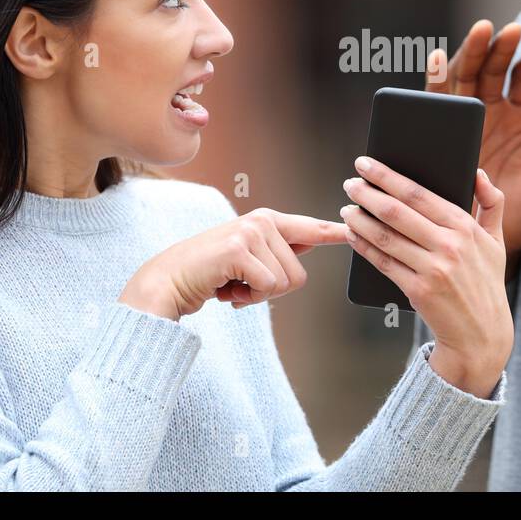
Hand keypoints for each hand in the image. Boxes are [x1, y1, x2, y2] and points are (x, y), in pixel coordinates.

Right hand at [119, 209, 349, 320]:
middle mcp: (262, 221)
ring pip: (284, 283)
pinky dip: (247, 298)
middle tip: (239, 283)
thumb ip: (278, 250)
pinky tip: (225, 288)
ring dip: (257, 295)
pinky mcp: (239, 249)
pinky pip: (267, 287)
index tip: (353, 229)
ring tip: (231, 283)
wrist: (167, 283)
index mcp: (266, 221)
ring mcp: (250, 232)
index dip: (334, 233)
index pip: (310, 228)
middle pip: (299, 274)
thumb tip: (315, 239)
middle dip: (270, 290)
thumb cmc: (207, 274)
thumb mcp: (247, 258)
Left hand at [340, 155, 511, 398]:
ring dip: (360, 220)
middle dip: (367, 194)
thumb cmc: (485, 281)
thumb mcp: (496, 241)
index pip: (418, 193)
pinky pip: (383, 262)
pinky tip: (352, 235)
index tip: (367, 165)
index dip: (387, 177)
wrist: (482, 333)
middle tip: (350, 183)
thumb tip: (478, 172)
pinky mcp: (418, 291)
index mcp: (465, 226)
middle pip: (397, 211)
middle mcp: (449, 245)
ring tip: (346, 208)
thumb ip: (491, 203)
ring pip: (385, 236)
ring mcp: (433, 269)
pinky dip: (363, 246)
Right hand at [427, 20, 520, 273]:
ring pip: (465, 76)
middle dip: (500, 47)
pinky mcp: (439, 133)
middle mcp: (490, 113)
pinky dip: (434, 78)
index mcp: (519, 118)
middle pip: (493, 69)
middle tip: (511, 29)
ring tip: (482, 31)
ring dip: (471, 51)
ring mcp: (463, 120)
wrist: (491, 242)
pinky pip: (433, 101)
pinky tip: (437, 58)